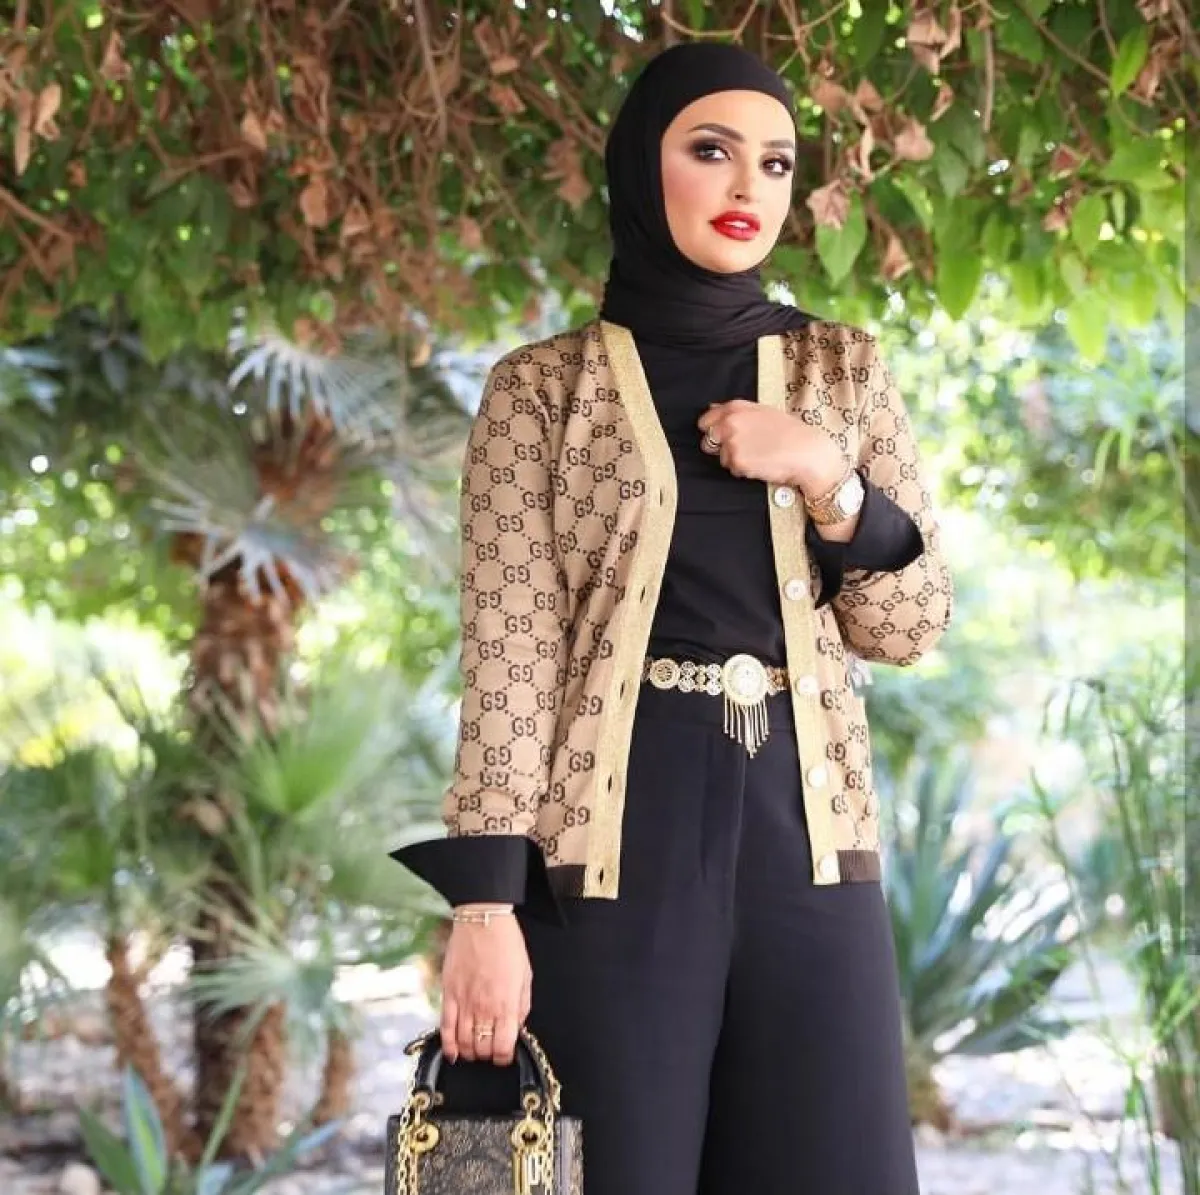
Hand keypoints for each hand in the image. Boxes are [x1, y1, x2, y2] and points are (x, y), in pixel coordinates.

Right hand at [439, 908, 530, 1066]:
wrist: (483, 921)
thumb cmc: (507, 944)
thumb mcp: (525, 975)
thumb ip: (521, 1005)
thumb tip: (517, 1026)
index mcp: (506, 1004)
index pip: (503, 1048)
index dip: (504, 1057)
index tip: (505, 1054)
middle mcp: (484, 1008)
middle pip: (483, 1049)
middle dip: (487, 1055)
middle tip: (489, 1049)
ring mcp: (464, 1003)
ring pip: (463, 1043)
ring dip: (469, 1053)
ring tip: (474, 1050)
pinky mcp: (449, 994)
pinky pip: (445, 1028)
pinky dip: (448, 1045)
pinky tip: (452, 1053)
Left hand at [697, 400, 844, 491]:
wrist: (807, 451)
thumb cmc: (790, 432)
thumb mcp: (763, 412)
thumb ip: (736, 411)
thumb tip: (712, 409)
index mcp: (736, 408)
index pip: (705, 421)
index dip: (713, 431)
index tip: (722, 437)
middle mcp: (730, 423)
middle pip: (709, 442)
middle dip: (721, 448)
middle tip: (745, 449)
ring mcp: (732, 442)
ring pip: (722, 458)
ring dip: (736, 460)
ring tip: (759, 455)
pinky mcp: (737, 461)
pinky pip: (733, 470)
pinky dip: (744, 471)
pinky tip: (761, 464)